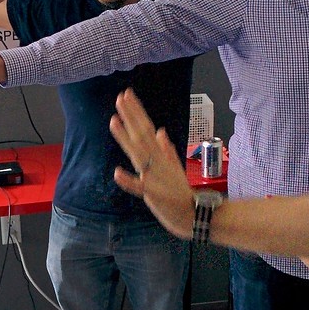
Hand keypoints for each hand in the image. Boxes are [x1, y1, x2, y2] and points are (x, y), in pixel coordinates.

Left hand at [110, 88, 194, 237]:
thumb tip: (160, 131)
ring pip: (138, 154)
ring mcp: (154, 177)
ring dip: (125, 138)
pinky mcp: (153, 195)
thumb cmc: (181, 192)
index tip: (126, 95)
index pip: (146, 129)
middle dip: (131, 116)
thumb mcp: (174, 167)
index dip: (136, 112)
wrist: (195, 214)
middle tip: (121, 97)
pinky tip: (117, 172)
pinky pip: (139, 187)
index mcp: (160, 156)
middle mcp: (156, 162)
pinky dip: (129, 180)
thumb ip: (166, 150)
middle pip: (141, 135)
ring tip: (113, 121)